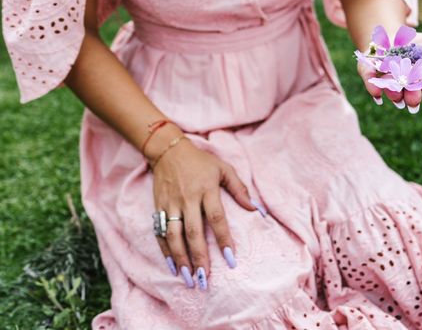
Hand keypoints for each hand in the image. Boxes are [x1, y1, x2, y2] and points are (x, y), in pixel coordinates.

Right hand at [147, 126, 262, 289]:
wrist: (168, 150)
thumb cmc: (201, 162)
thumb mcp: (224, 169)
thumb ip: (240, 188)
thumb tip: (256, 209)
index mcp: (206, 189)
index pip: (216, 218)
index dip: (224, 239)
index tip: (231, 259)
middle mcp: (188, 199)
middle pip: (193, 232)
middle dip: (199, 257)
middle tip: (205, 278)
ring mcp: (171, 204)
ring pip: (174, 236)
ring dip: (181, 258)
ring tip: (189, 277)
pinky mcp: (158, 207)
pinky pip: (160, 232)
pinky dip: (165, 250)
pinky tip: (172, 265)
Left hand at [357, 32, 421, 112]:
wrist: (390, 44)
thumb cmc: (419, 47)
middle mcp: (407, 83)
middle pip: (410, 93)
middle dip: (411, 95)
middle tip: (411, 95)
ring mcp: (389, 81)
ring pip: (390, 91)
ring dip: (392, 90)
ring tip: (393, 85)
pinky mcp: (371, 77)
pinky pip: (371, 84)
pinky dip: (372, 87)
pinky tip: (374, 92)